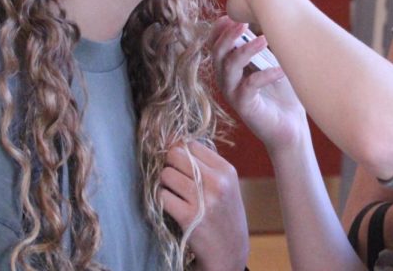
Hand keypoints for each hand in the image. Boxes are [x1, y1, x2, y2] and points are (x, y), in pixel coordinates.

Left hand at [159, 141, 248, 270]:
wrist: (230, 251)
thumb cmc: (225, 214)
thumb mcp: (226, 185)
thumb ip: (205, 164)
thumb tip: (173, 141)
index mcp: (227, 170)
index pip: (192, 145)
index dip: (181, 152)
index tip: (180, 164)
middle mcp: (216, 182)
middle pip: (176, 155)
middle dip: (170, 165)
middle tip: (175, 178)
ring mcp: (202, 200)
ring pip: (166, 174)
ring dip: (165, 184)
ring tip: (175, 193)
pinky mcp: (187, 217)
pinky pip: (162, 196)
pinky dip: (163, 200)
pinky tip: (173, 206)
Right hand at [211, 16, 306, 152]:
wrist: (291, 126)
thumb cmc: (282, 91)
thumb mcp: (274, 61)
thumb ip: (266, 42)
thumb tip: (268, 15)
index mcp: (230, 66)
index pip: (215, 43)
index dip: (219, 29)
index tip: (232, 15)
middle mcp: (226, 79)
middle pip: (217, 52)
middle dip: (228, 35)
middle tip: (243, 22)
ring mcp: (233, 93)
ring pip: (229, 67)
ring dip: (245, 50)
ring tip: (263, 39)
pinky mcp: (244, 106)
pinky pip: (249, 86)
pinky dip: (266, 74)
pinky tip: (281, 69)